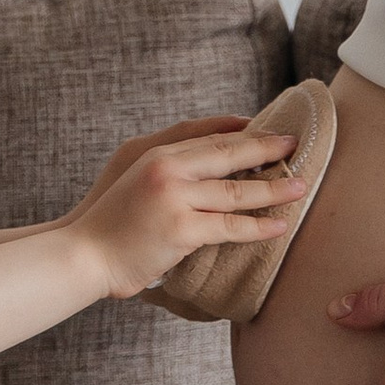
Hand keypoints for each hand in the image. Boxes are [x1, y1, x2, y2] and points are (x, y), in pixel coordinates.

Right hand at [69, 122, 303, 301]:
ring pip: (235, 191)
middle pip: (227, 154)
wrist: (84, 254)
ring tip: (299, 188)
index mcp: (155, 153)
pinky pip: (230, 227)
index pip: (207, 136)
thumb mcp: (134, 183)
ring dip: (272, 190)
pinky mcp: (182, 229)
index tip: (267, 130)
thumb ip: (166, 173)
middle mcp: (167, 168)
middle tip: (296, 146)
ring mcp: (175, 197)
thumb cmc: (108, 225)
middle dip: (265, 149)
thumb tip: (202, 174)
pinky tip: (278, 225)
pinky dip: (258, 227)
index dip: (241, 133)